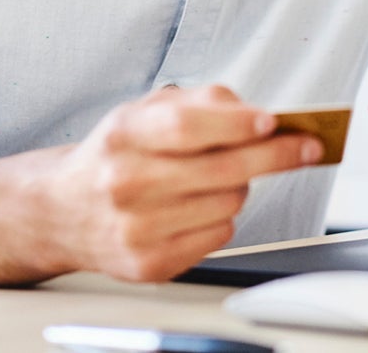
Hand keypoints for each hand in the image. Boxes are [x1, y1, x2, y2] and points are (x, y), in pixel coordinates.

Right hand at [0, 84, 322, 286]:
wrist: (62, 210)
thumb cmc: (117, 154)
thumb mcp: (146, 110)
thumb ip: (202, 102)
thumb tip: (255, 113)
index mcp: (124, 134)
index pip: (185, 126)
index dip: (234, 123)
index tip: (272, 120)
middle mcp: (125, 183)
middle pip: (219, 170)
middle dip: (274, 156)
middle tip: (305, 147)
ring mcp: (135, 228)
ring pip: (227, 203)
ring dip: (241, 187)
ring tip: (220, 177)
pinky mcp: (148, 264)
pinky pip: (218, 236)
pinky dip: (223, 218)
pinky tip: (200, 207)